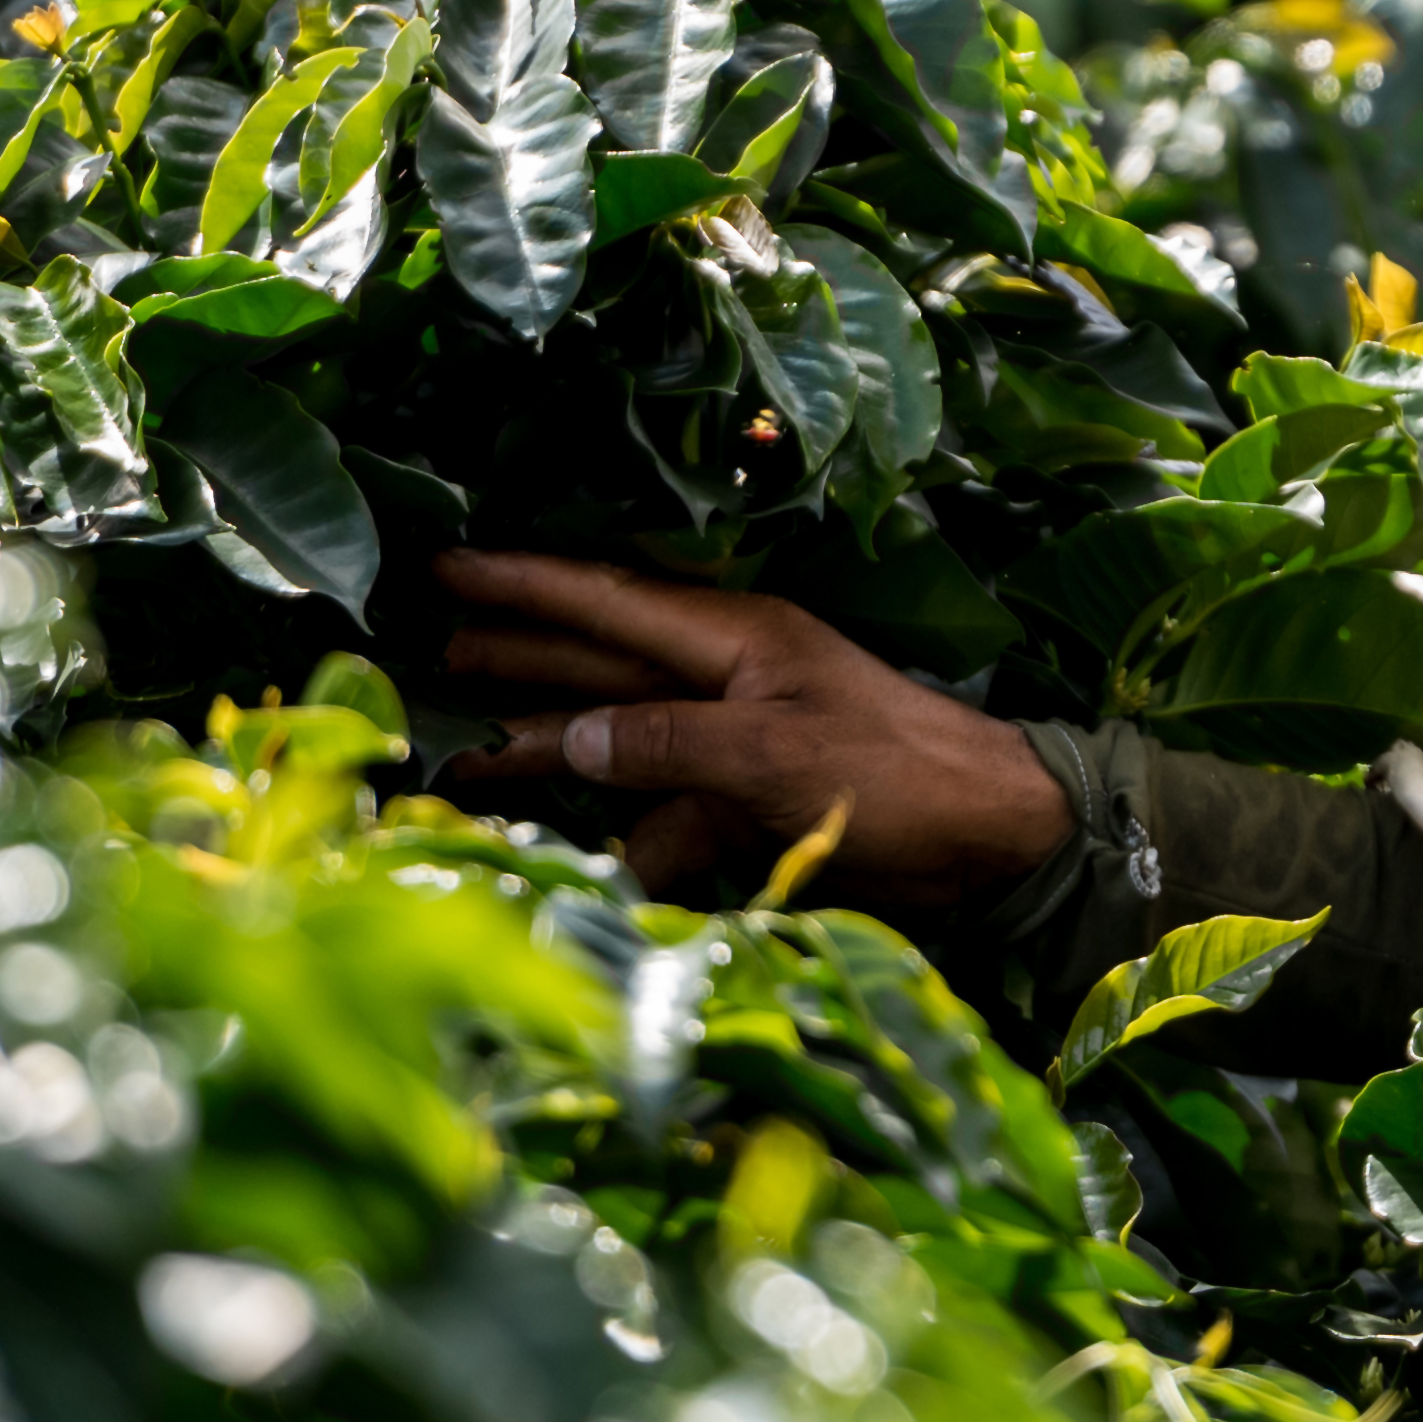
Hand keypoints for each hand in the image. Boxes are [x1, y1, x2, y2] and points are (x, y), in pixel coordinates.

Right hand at [429, 552, 1075, 915]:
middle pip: (594, 663)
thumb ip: (664, 744)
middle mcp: (724, 678)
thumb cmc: (899, 775)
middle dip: (512, 659)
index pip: (603, 600)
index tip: (442, 565)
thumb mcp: (773, 752)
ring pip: (617, 740)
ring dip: (546, 751)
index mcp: (733, 637)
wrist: (996, 840)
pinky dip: (624, 836)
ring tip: (463, 762)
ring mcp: (736, 742)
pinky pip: (664, 815)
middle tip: (425, 657)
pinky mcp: (750, 805)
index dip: (520, 583)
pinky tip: (578, 855)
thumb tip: (564, 738)